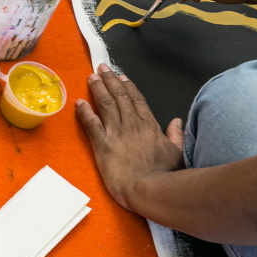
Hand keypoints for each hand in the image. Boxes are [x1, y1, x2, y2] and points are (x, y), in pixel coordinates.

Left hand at [76, 64, 184, 210]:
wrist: (150, 188)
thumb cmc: (166, 174)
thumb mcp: (177, 152)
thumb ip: (176, 135)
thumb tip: (177, 121)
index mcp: (150, 125)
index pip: (137, 100)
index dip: (128, 86)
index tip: (121, 76)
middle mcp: (132, 124)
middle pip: (120, 97)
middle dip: (111, 81)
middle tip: (102, 68)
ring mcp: (117, 133)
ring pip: (106, 104)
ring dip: (98, 89)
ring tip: (91, 77)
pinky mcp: (103, 145)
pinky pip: (92, 124)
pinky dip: (85, 112)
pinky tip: (79, 103)